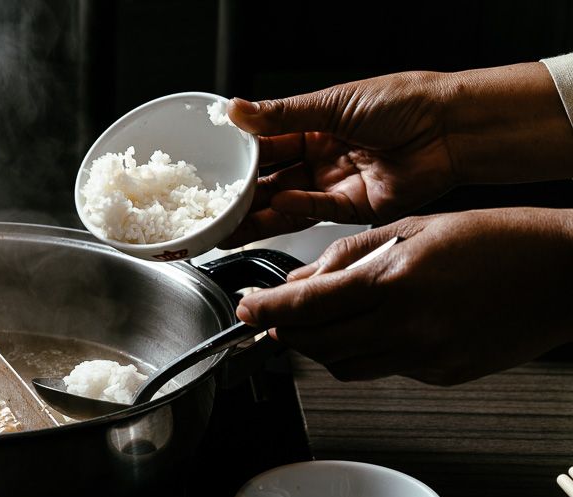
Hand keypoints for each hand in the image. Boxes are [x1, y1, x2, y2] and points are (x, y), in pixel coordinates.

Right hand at [221, 63, 572, 247]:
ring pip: (288, 204)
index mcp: (314, 127)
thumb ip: (281, 115)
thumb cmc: (403, 101)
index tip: (214, 171)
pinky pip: (318, 212)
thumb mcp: (332, 102)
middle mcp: (323, 157)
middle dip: (243, 197)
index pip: (266, 147)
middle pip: (273, 181)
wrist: (451, 127)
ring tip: (229, 226)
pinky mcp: (355, 208)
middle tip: (213, 210)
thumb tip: (236, 110)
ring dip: (259, 215)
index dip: (240, 161)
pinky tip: (279, 205)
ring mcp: (337, 184)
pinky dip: (297, 209)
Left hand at [235, 208, 572, 384]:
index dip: (266, 312)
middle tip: (273, 318)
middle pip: (317, 346)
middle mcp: (406, 327)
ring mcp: (425, 358)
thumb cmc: (499, 238)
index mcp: (394, 282)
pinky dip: (367, 352)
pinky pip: (385, 370)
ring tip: (320, 322)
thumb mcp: (413, 227)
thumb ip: (350, 255)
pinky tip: (376, 328)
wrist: (565, 273)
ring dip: (321, 347)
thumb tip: (303, 277)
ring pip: (345, 366)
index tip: (245, 309)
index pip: (307, 307)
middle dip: (286, 333)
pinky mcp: (442, 375)